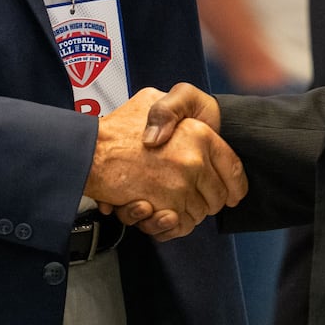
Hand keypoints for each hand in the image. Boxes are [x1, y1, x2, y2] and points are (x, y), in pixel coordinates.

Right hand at [83, 87, 245, 239]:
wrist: (89, 151)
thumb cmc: (120, 126)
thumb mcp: (153, 99)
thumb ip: (175, 108)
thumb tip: (192, 130)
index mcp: (199, 133)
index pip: (234, 168)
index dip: (235, 184)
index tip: (232, 192)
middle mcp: (194, 160)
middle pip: (218, 197)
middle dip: (207, 200)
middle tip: (191, 194)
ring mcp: (179, 186)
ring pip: (199, 213)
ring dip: (187, 212)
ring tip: (169, 200)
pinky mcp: (163, 207)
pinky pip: (181, 225)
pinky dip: (172, 224)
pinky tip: (160, 212)